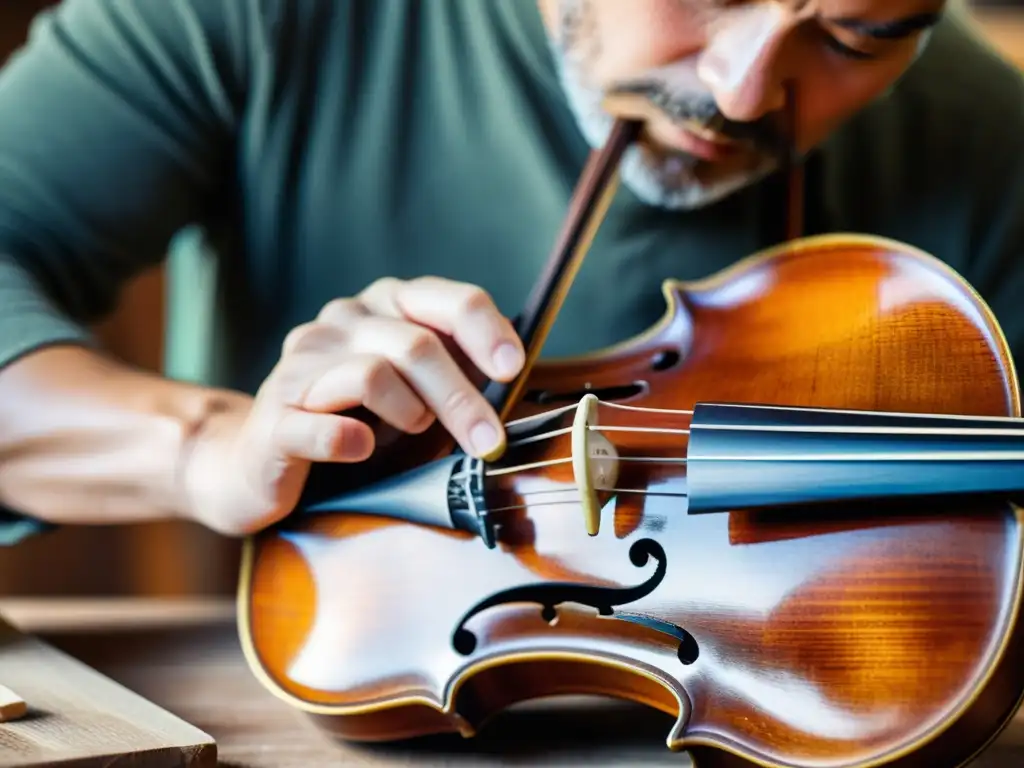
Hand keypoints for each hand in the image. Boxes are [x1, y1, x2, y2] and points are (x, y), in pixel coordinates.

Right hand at [181, 276, 524, 535]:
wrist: (258, 461)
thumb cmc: (353, 423)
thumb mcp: (412, 389)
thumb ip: (456, 373)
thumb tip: (515, 378)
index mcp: (384, 307)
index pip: (445, 300)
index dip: (486, 331)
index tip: (513, 369)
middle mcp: (341, 324)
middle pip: (416, 345)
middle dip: (461, 398)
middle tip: (488, 442)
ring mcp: (302, 365)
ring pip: (373, 374)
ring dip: (410, 413)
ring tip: (413, 434)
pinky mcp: (275, 415)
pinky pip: (321, 424)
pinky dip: (349, 439)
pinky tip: (361, 450)